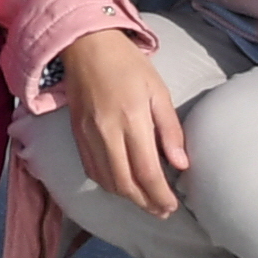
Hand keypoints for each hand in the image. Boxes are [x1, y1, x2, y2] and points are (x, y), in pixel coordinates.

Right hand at [58, 28, 187, 218]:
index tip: (172, 206)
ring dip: (127, 197)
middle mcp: (106, 132)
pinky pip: (91, 170)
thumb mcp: (159, 90)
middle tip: (162, 211)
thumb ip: (170, 129)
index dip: (160, 194)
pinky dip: (108, 184)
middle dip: (145, 203)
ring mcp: (88, 135)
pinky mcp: (76, 135)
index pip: (147, 171)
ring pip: (106, 181)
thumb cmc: (128, 65)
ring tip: (146, 202)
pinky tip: (122, 185)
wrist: (85, 46)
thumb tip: (181, 165)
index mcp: (132, 119)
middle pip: (125, 183)